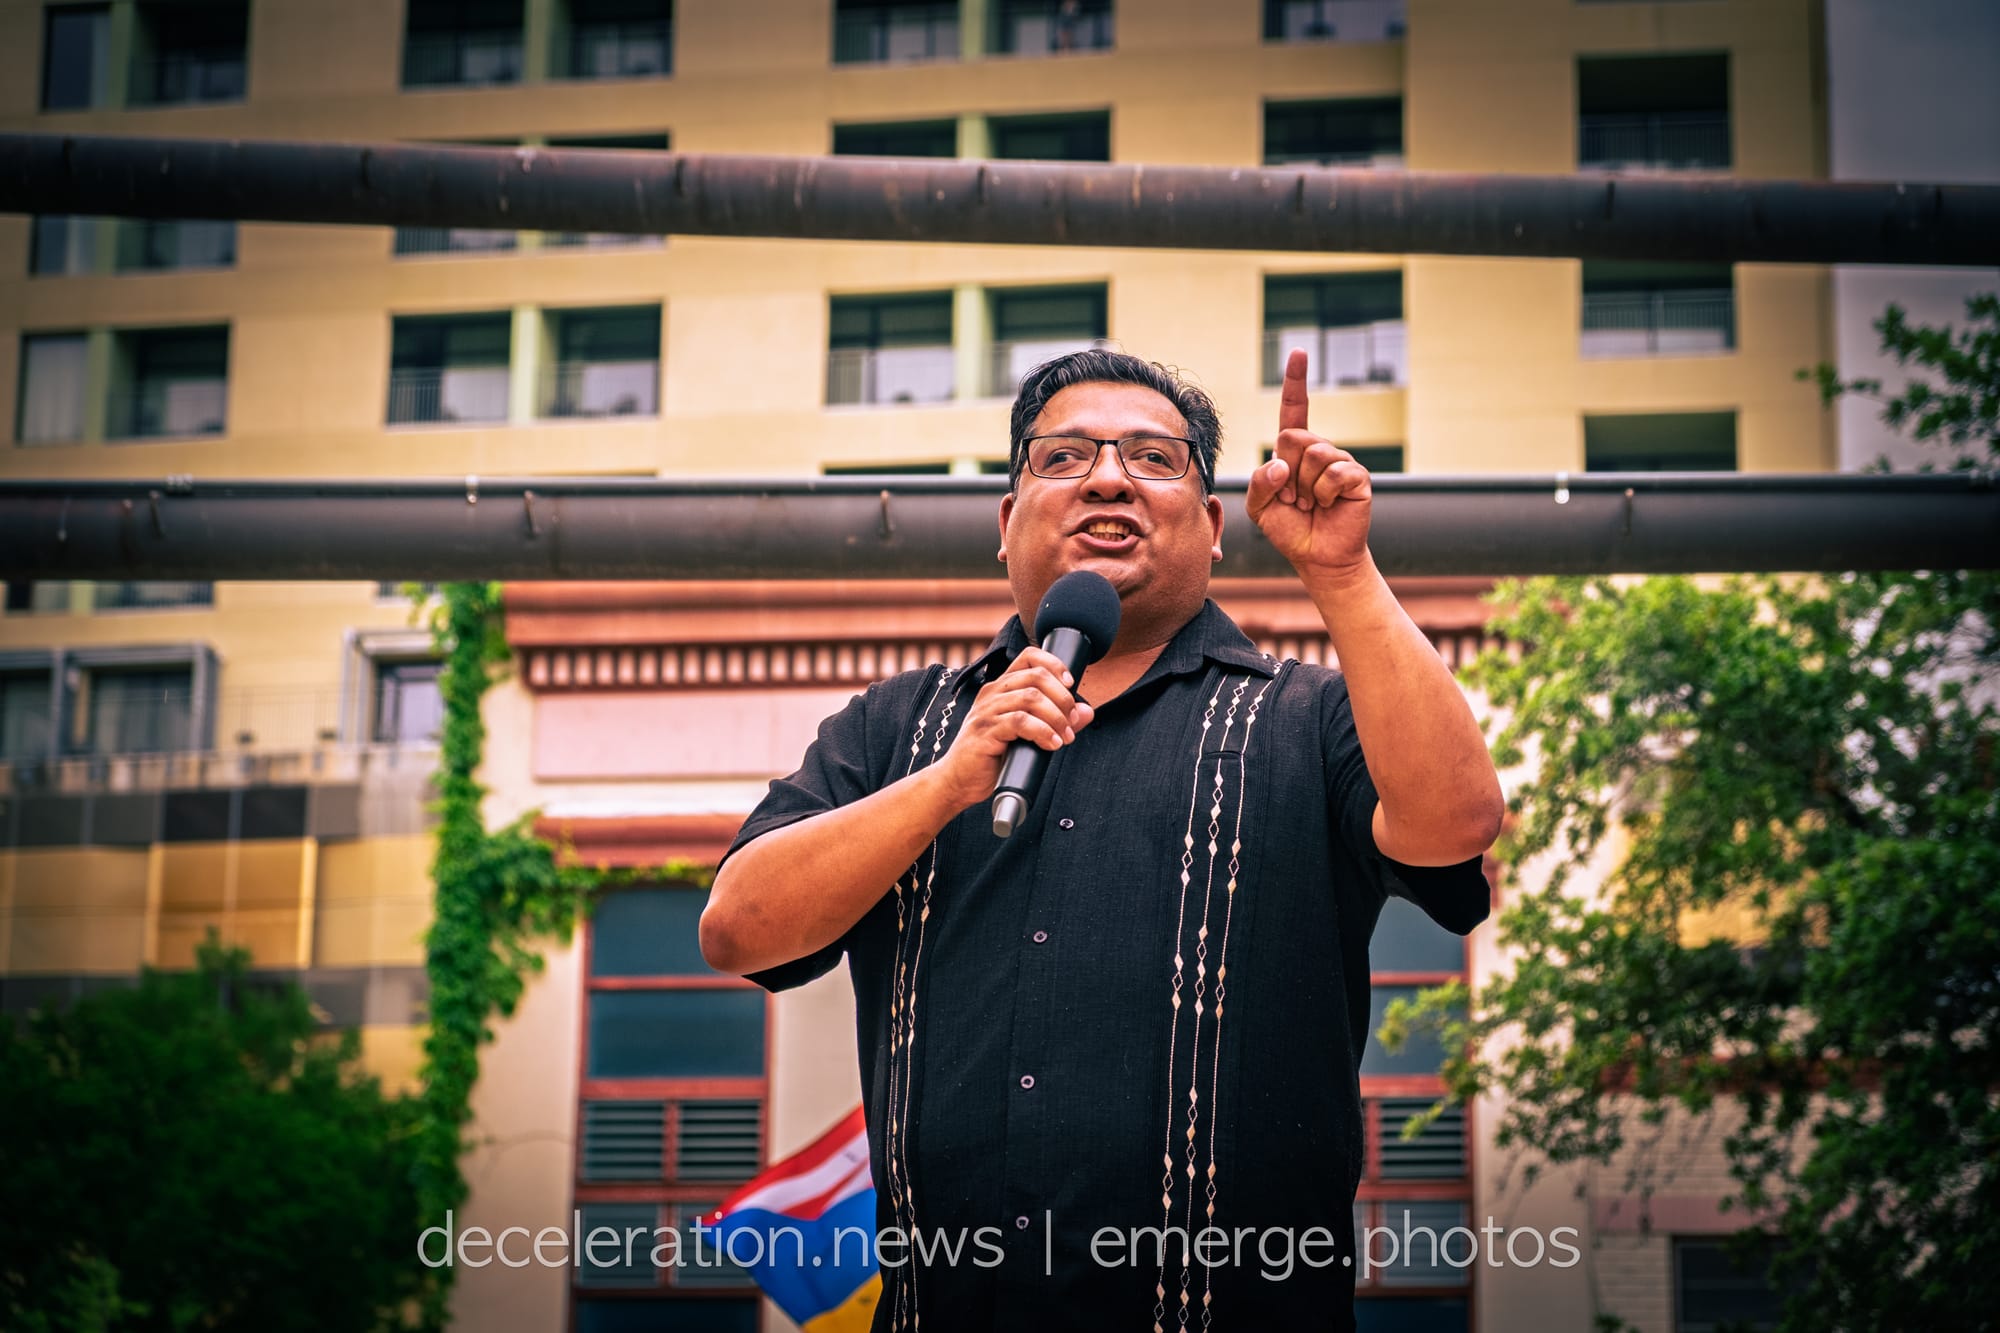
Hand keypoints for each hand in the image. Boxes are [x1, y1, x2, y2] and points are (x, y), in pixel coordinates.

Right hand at [934, 647, 1094, 809]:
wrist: (959, 781)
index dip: (1054, 664)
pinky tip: (1051, 744)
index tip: (1071, 684)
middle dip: (1062, 698)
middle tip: (1072, 721)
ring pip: (1030, 698)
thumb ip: (1056, 720)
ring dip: (1056, 717)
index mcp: (1000, 688)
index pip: (1028, 657)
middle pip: (1035, 676)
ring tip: (1064, 737)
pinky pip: (1020, 722)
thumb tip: (1087, 712)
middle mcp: (992, 694)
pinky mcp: (985, 732)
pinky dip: (1042, 732)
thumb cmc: (992, 757)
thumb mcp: (1028, 735)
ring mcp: (986, 711)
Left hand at [1246, 348, 1372, 575]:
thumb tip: (1283, 464)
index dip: (1295, 381)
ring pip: (1313, 455)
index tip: (1297, 352)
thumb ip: (1259, 482)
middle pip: (1293, 437)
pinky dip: (1324, 494)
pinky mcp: (1357, 477)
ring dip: (1304, 487)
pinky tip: (1328, 505)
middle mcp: (1318, 450)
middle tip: (1294, 497)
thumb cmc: (1289, 528)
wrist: (1317, 556)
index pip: (1294, 409)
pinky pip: (1334, 473)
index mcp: (1293, 451)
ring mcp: (1340, 462)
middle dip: (1286, 473)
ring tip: (1310, 503)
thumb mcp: (1259, 507)